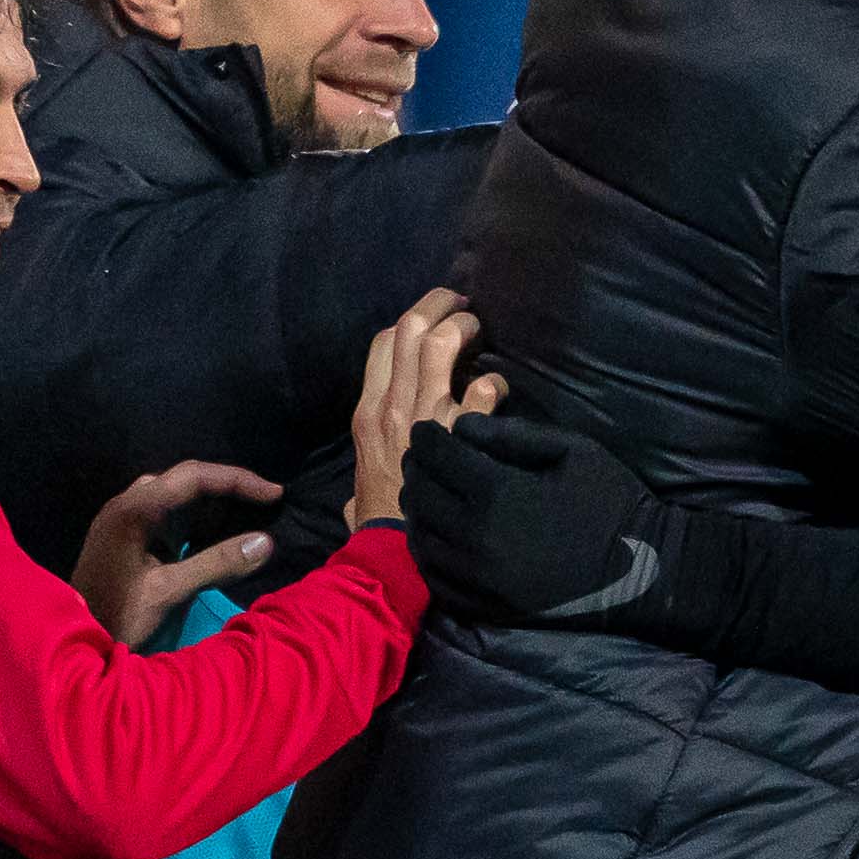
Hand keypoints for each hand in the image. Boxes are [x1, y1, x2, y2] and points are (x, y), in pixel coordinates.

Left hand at [72, 459, 282, 645]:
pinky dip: (194, 519)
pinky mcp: (124, 536)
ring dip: (211, 502)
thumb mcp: (168, 592)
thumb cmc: (114, 615)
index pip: (194, 477)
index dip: (238, 480)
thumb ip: (216, 564)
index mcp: (135, 510)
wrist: (70, 636)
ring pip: (174, 494)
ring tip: (247, 516)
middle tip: (266, 503)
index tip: (275, 493)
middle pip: (185, 479)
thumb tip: (265, 542)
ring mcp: (123, 519)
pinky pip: (165, 513)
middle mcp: (127, 505)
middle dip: (228, 487)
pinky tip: (213, 536)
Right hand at [347, 287, 504, 530]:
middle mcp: (393, 406)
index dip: (412, 322)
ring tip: (482, 333)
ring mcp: (426, 418)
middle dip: (441, 305)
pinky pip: (481, 391)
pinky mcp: (459, 437)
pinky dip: (495, 385)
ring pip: (441, 344)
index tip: (433, 320)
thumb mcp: (359, 490)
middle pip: (411, 328)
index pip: (383, 343)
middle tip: (465, 304)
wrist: (391, 554)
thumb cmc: (378, 525)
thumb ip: (364, 478)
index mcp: (367, 413)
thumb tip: (359, 499)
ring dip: (466, 330)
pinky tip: (500, 391)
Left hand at [402, 415, 657, 622]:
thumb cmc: (611, 501)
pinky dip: (428, 552)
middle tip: (424, 460)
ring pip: (421, 537)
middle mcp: (477, 537)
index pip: (437, 455)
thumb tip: (462, 426)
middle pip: (421, 495)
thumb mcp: (572, 449)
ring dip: (418, 511)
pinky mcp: (485, 605)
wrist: (643, 571)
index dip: (427, 437)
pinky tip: (437, 537)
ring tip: (427, 494)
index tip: (428, 431)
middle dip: (417, 470)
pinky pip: (436, 577)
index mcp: (498, 492)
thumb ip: (511, 433)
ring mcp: (478, 577)